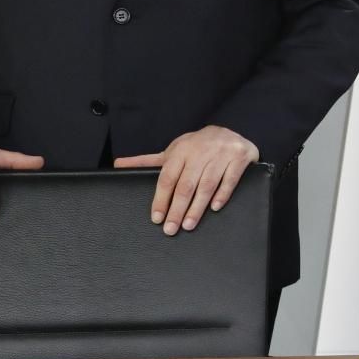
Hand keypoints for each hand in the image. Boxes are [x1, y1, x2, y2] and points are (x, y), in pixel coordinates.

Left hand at [114, 125, 258, 234]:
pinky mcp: (240, 157)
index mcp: (181, 149)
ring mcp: (221, 154)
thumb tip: (118, 164)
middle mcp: (201, 151)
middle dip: (177, 208)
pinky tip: (214, 208)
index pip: (168, 177)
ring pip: (207, 184)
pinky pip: (230, 179)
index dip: (161, 199)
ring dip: (197, 207)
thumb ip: (147, 161)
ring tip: (189, 225)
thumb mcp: (173, 150)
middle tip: (171, 229)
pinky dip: (222, 194)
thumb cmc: (197, 145)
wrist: (232, 129)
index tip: (157, 218)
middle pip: (186, 184)